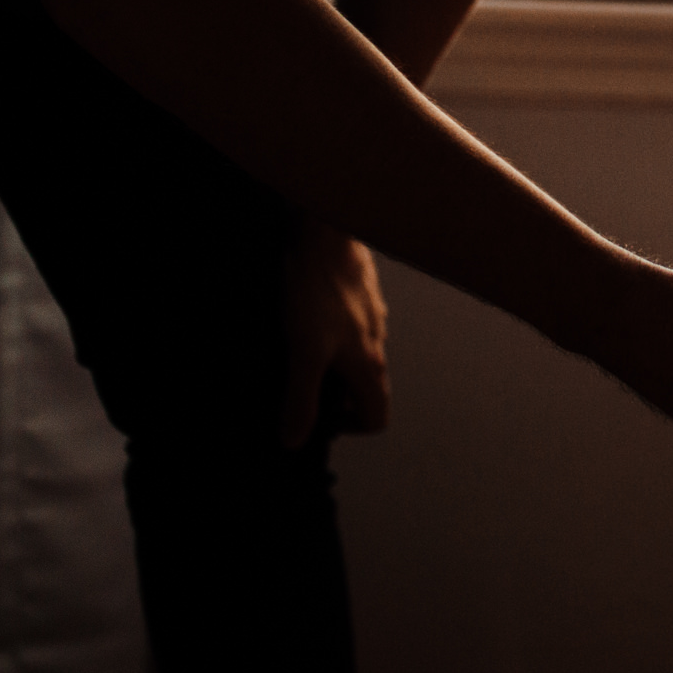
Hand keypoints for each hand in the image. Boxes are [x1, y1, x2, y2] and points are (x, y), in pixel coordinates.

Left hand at [282, 218, 391, 447]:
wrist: (325, 234)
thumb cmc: (318, 289)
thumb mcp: (303, 352)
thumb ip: (300, 398)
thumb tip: (295, 439)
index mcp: (369, 364)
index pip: (377, 416)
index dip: (350, 428)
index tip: (319, 421)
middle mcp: (376, 343)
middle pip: (366, 388)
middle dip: (335, 397)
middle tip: (298, 388)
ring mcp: (369, 318)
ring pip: (356, 358)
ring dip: (330, 367)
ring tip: (294, 353)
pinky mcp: (356, 297)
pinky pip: (347, 330)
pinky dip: (327, 337)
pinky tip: (300, 321)